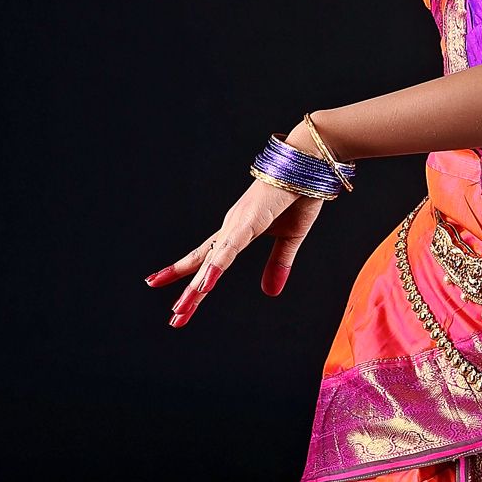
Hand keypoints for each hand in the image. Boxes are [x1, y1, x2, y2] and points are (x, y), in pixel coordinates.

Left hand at [145, 179, 324, 325]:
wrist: (310, 163)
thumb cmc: (300, 194)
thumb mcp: (291, 238)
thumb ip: (279, 264)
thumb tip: (270, 292)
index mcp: (238, 232)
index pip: (208, 259)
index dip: (190, 278)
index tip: (171, 294)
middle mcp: (231, 228)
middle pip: (204, 265)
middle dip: (189, 293)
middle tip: (175, 318)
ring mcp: (238, 224)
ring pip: (212, 262)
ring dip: (196, 288)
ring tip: (180, 310)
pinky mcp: (250, 221)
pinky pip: (230, 249)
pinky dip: (216, 267)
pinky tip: (205, 285)